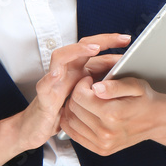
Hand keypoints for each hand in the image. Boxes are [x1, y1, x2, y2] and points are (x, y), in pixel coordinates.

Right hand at [15, 33, 131, 150]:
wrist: (39, 126)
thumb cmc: (64, 109)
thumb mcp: (88, 95)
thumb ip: (102, 83)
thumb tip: (124, 74)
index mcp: (78, 69)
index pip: (94, 48)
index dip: (110, 42)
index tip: (127, 39)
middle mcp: (66, 70)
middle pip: (80, 46)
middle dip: (101, 40)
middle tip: (120, 38)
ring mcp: (54, 80)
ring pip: (60, 56)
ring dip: (77, 51)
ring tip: (93, 49)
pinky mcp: (44, 94)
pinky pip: (45, 83)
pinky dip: (50, 78)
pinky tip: (57, 74)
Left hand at [58, 74, 165, 155]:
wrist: (157, 121)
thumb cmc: (145, 100)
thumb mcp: (135, 85)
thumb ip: (115, 85)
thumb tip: (96, 88)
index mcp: (113, 114)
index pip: (79, 96)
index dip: (81, 84)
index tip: (90, 80)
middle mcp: (106, 132)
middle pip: (73, 108)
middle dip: (77, 95)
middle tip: (88, 90)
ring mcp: (103, 144)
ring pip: (70, 121)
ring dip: (74, 108)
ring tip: (87, 101)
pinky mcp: (100, 150)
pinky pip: (74, 134)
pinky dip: (74, 122)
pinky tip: (84, 113)